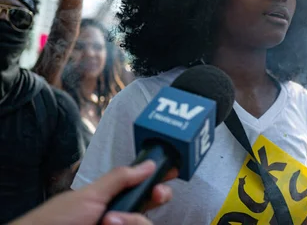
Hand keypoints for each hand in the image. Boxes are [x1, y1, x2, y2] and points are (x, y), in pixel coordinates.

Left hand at [10, 160, 176, 224]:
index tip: (172, 171)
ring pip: (145, 222)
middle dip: (157, 197)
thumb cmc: (57, 220)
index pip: (141, 186)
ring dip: (134, 220)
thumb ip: (120, 178)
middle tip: (158, 194)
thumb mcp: (90, 195)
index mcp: (110, 198)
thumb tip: (148, 163)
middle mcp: (118, 215)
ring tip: (109, 222)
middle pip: (151, 205)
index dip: (158, 178)